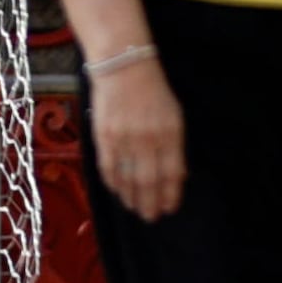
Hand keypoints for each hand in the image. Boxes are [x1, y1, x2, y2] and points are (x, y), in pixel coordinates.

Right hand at [88, 53, 184, 219]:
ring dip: (132, 197)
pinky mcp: (104, 135)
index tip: (168, 208)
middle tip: (150, 217)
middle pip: (149, 182)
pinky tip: (118, 191)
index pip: (172, 174)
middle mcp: (148, 139)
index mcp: (170, 134)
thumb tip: (177, 175)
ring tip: (134, 208)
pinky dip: (113, 182)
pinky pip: (109, 167)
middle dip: (150, 203)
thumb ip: (175, 146)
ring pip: (128, 178)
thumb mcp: (174, 116)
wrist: (122, 66)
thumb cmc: (152, 91)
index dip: (170, 195)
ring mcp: (124, 138)